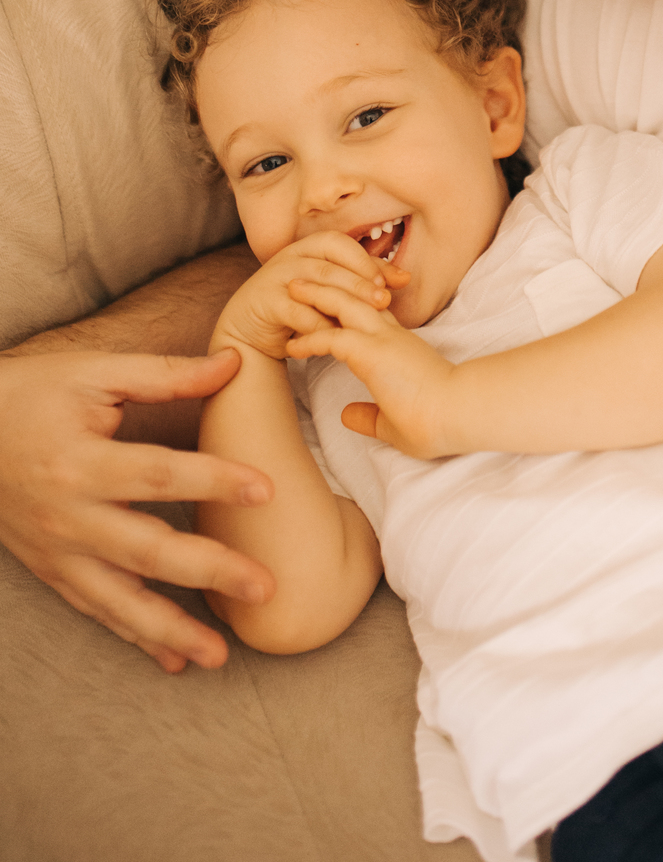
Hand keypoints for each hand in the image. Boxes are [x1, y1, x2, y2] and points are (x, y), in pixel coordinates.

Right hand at [0, 348, 278, 672]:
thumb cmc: (34, 395)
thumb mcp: (95, 372)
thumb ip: (164, 374)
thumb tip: (233, 363)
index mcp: (82, 461)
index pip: (159, 475)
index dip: (214, 481)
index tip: (266, 489)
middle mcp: (69, 516)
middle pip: (147, 550)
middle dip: (209, 572)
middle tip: (264, 587)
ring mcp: (59, 552)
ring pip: (120, 601)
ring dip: (172, 631)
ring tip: (220, 655)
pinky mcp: (54, 572)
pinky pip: (99, 611)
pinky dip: (137, 638)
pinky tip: (175, 660)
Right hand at [214, 234, 409, 359]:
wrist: (249, 331)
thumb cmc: (297, 307)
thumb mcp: (330, 290)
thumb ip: (361, 280)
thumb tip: (404, 277)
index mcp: (310, 247)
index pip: (343, 245)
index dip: (369, 261)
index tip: (395, 281)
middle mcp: (292, 256)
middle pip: (331, 262)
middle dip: (361, 281)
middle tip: (385, 300)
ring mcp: (275, 277)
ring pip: (314, 283)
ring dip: (343, 299)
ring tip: (364, 317)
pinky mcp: (264, 302)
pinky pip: (294, 310)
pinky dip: (316, 324)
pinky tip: (335, 337)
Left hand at [285, 283, 454, 458]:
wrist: (459, 413)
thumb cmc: (436, 420)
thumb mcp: (396, 421)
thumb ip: (371, 415)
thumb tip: (348, 415)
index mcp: (399, 345)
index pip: (371, 313)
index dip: (348, 306)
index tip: (324, 308)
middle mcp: (391, 335)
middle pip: (355, 296)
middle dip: (328, 286)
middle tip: (303, 281)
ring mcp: (383, 339)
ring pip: (344, 304)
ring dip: (315, 295)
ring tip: (291, 290)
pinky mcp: (374, 352)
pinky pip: (333, 337)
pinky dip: (310, 337)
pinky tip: (292, 345)